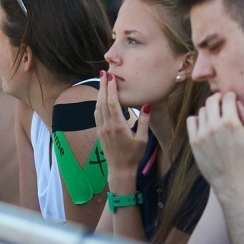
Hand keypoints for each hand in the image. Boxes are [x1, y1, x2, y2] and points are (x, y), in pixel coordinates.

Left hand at [95, 72, 150, 192]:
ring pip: (98, 107)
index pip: (112, 102)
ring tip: (101, 81)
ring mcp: (102, 129)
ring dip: (99, 93)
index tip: (111, 76)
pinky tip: (100, 99)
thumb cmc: (134, 155)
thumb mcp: (142, 139)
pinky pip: (97, 114)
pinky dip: (98, 103)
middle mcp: (107, 125)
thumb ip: (144, 121)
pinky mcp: (100, 132)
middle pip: (102, 101)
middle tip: (104, 72)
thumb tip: (146, 104)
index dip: (111, 88)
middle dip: (103, 86)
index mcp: (118, 125)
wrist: (120, 170)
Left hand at [187, 92, 243, 195]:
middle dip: (218, 99)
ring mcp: (202, 133)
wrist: (232, 181)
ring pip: (202, 110)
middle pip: (212, 100)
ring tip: (215, 120)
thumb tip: (238, 102)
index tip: (231, 100)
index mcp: (231, 122)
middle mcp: (215, 125)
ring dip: (209, 111)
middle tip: (222, 105)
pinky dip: (197, 120)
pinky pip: (191, 121)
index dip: (231, 96)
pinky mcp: (194, 141)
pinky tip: (205, 126)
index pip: (227, 97)